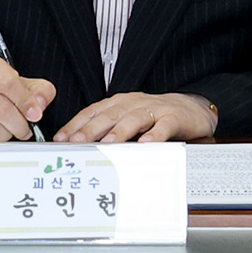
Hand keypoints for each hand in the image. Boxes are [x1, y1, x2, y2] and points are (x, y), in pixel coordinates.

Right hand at [0, 54, 56, 141]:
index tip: (36, 115)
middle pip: (2, 110)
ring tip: (10, 130)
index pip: (8, 83)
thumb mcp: (21, 84)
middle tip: (25, 127)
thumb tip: (40, 104)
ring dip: (7, 135)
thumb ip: (39, 91)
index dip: (25, 101)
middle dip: (20, 124)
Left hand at [54, 92, 217, 143]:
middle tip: (78, 142)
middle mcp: (133, 103)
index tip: (61, 139)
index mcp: (118, 104)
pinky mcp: (174, 117)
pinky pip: (164, 125)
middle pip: (109, 115)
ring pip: (134, 118)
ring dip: (120, 131)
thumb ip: (105, 131)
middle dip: (91, 128)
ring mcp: (154, 109)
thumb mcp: (126, 120)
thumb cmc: (153, 116)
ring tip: (108, 144)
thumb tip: (77, 148)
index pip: (92, 112)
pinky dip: (155, 134)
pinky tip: (147, 144)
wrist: (190, 107)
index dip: (76, 125)